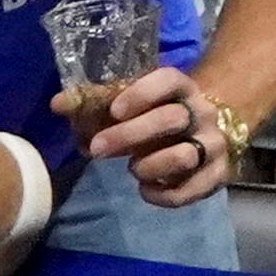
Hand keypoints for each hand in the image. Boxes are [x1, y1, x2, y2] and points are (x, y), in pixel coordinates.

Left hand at [56, 66, 231, 208]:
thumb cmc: (158, 114)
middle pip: (170, 120)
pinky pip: (191, 191)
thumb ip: (96, 102)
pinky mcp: (218, 176)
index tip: (115, 110)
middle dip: (129, 135)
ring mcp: (214, 145)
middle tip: (98, 149)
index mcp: (182, 87)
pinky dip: (164, 195)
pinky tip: (145, 189)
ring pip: (183, 156)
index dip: (142, 93)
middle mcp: (202, 113)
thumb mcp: (134, 104)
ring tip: (132, 168)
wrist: (208, 131)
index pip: (168, 80)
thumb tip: (56, 104)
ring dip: (149, 165)